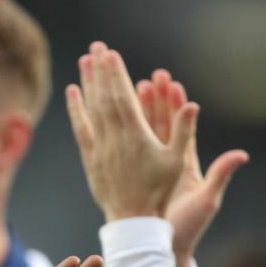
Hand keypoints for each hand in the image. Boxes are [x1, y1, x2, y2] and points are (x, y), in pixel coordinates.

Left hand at [66, 42, 196, 221]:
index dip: (116, 75)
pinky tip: (72, 91)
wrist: (133, 219)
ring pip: (91, 110)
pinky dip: (76, 109)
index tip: (111, 54)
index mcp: (136, 137)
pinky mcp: (91, 157)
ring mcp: (100, 148)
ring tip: (84, 60)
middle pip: (105, 98)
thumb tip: (193, 104)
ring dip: (87, 83)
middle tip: (96, 47)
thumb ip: (184, 131)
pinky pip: (82, 128)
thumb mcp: (177, 162)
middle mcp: (114, 139)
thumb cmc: (160, 192)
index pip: (123, 98)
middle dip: (101, 71)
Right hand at [136, 69, 248, 266]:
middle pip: (161, 123)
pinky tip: (112, 117)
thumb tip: (241, 154)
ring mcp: (151, 168)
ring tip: (130, 86)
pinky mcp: (138, 176)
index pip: (181, 128)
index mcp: (186, 164)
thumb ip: (220, 175)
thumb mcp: (206, 201)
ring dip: (137, 111)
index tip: (171, 83)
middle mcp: (169, 162)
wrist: (165, 248)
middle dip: (155, 98)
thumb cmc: (187, 228)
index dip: (176, 105)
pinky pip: (129, 150)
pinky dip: (122, 132)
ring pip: (143, 133)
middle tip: (150, 75)